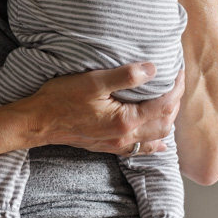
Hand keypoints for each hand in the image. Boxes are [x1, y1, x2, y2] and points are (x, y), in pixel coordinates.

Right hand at [30, 63, 183, 155]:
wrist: (38, 122)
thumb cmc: (61, 99)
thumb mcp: (93, 81)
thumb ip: (125, 76)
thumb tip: (153, 69)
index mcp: (126, 121)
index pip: (164, 105)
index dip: (176, 87)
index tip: (179, 71)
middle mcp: (125, 137)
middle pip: (165, 123)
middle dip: (175, 103)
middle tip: (176, 83)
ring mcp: (117, 145)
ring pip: (155, 137)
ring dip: (166, 120)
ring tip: (168, 102)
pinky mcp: (108, 146)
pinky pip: (140, 148)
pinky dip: (154, 142)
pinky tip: (158, 141)